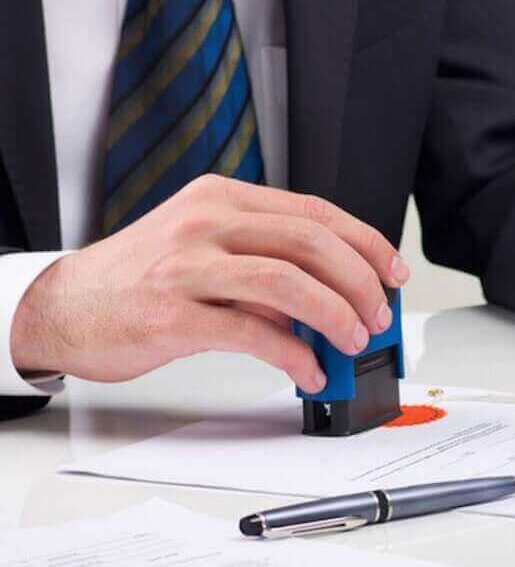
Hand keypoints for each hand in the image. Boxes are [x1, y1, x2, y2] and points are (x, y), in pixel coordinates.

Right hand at [10, 175, 409, 392]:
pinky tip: (309, 371)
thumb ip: (265, 260)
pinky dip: (294, 355)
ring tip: (353, 342)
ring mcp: (188, 265)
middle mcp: (208, 221)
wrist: (66, 304)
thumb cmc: (143, 276)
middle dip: (359, 282)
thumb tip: (337, 296)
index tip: (394, 273)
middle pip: (310, 241)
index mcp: (223, 198)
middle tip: (378, 315)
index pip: (315, 212)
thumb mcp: (205, 245)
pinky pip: (253, 332)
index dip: (366, 242)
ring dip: (336, 315)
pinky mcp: (172, 313)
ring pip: (288, 282)